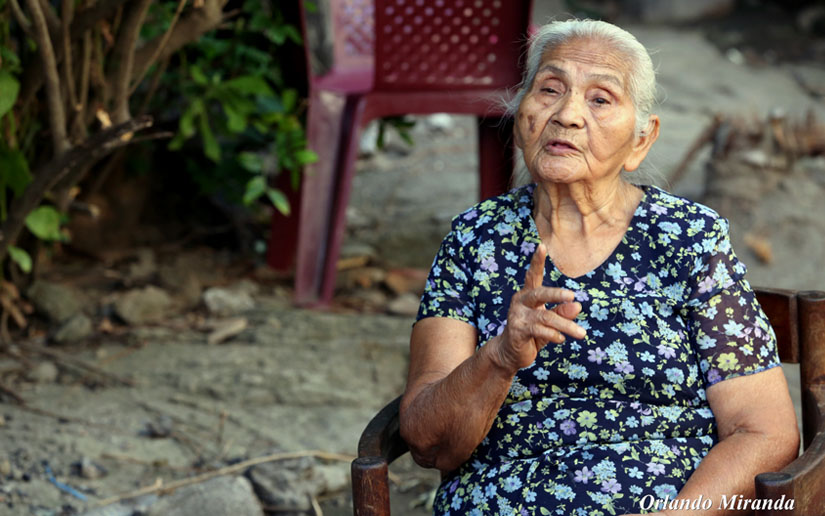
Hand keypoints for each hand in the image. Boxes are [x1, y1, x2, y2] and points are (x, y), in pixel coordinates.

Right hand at [493, 243, 585, 371]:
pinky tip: (561, 339)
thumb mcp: (550, 322)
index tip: (542, 246)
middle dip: (556, 294)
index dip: (537, 261)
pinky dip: (553, 335)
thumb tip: (577, 305)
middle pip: (539, 293)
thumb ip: (561, 313)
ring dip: (566, 325)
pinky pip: (539, 330)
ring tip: (582, 334)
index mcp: (528, 295)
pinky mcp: (517, 331)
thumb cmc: (532, 334)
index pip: (533, 275)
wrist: (510, 353)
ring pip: (545, 317)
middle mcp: (520, 302)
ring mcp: (517, 316)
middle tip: (572, 295)